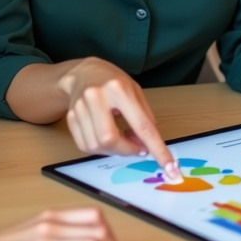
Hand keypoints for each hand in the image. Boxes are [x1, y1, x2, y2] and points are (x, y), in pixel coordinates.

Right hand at [57, 58, 181, 182]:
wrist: (84, 72)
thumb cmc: (113, 81)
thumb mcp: (135, 91)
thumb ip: (145, 117)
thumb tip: (149, 146)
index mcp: (118, 89)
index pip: (141, 125)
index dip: (157, 149)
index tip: (170, 168)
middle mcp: (96, 97)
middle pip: (110, 139)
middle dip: (126, 150)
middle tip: (137, 147)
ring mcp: (80, 107)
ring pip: (96, 146)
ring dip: (113, 150)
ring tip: (121, 136)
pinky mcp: (71, 117)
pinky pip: (85, 146)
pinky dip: (100, 148)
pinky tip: (107, 136)